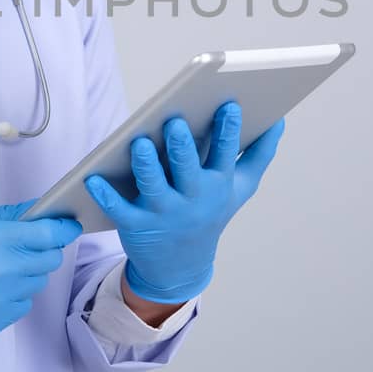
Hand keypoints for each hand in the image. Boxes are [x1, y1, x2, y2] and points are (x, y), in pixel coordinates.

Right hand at [0, 202, 81, 338]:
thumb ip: (7, 215)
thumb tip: (40, 210)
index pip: (47, 235)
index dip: (62, 228)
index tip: (69, 225)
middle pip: (49, 261)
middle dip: (44, 249)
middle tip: (25, 245)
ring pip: (36, 284)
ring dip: (27, 273)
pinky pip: (22, 305)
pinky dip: (13, 295)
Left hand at [85, 103, 285, 303]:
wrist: (182, 267)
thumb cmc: (210, 214)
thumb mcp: (239, 189)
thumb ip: (259, 154)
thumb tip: (279, 121)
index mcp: (218, 184)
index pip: (225, 153)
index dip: (227, 129)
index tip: (228, 104)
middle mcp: (193, 198)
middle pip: (187, 168)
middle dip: (182, 145)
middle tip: (175, 120)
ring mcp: (164, 213)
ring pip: (154, 185)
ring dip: (146, 164)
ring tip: (138, 142)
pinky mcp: (136, 224)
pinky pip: (119, 209)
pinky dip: (105, 195)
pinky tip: (93, 179)